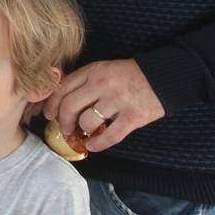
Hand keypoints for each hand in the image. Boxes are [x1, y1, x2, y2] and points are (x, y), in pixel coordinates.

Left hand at [44, 59, 164, 151]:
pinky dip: (97, 144)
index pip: (62, 88)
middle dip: (63, 121)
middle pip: (70, 107)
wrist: (166, 76)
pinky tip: (92, 146)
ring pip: (87, 122)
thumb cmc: (129, 74)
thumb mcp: (103, 69)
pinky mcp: (133, 117)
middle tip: (64, 128)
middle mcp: (103, 85)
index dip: (52, 104)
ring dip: (81, 132)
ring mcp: (118, 101)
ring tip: (82, 134)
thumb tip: (59, 99)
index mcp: (93, 71)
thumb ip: (83, 80)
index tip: (49, 114)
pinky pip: (110, 136)